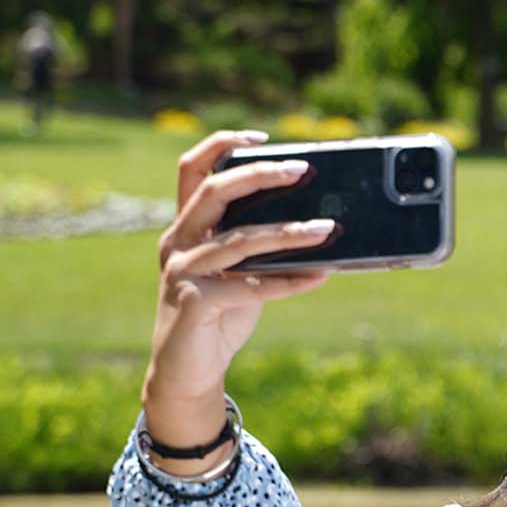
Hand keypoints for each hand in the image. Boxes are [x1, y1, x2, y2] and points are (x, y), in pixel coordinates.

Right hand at [142, 131, 336, 462]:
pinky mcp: (193, 303)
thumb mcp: (243, 273)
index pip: (192, 170)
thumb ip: (266, 249)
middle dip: (259, 176)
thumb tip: (321, 226)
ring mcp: (182, 271)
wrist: (187, 369)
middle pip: (214, 193)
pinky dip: (289, 281)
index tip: (260, 136)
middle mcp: (178, 242)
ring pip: (239, 240)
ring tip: (328, 229)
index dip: (220, 145)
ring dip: (289, 233)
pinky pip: (250, 287)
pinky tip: (321, 276)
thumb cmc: (220, 314)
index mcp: (186, 226)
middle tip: (302, 169)